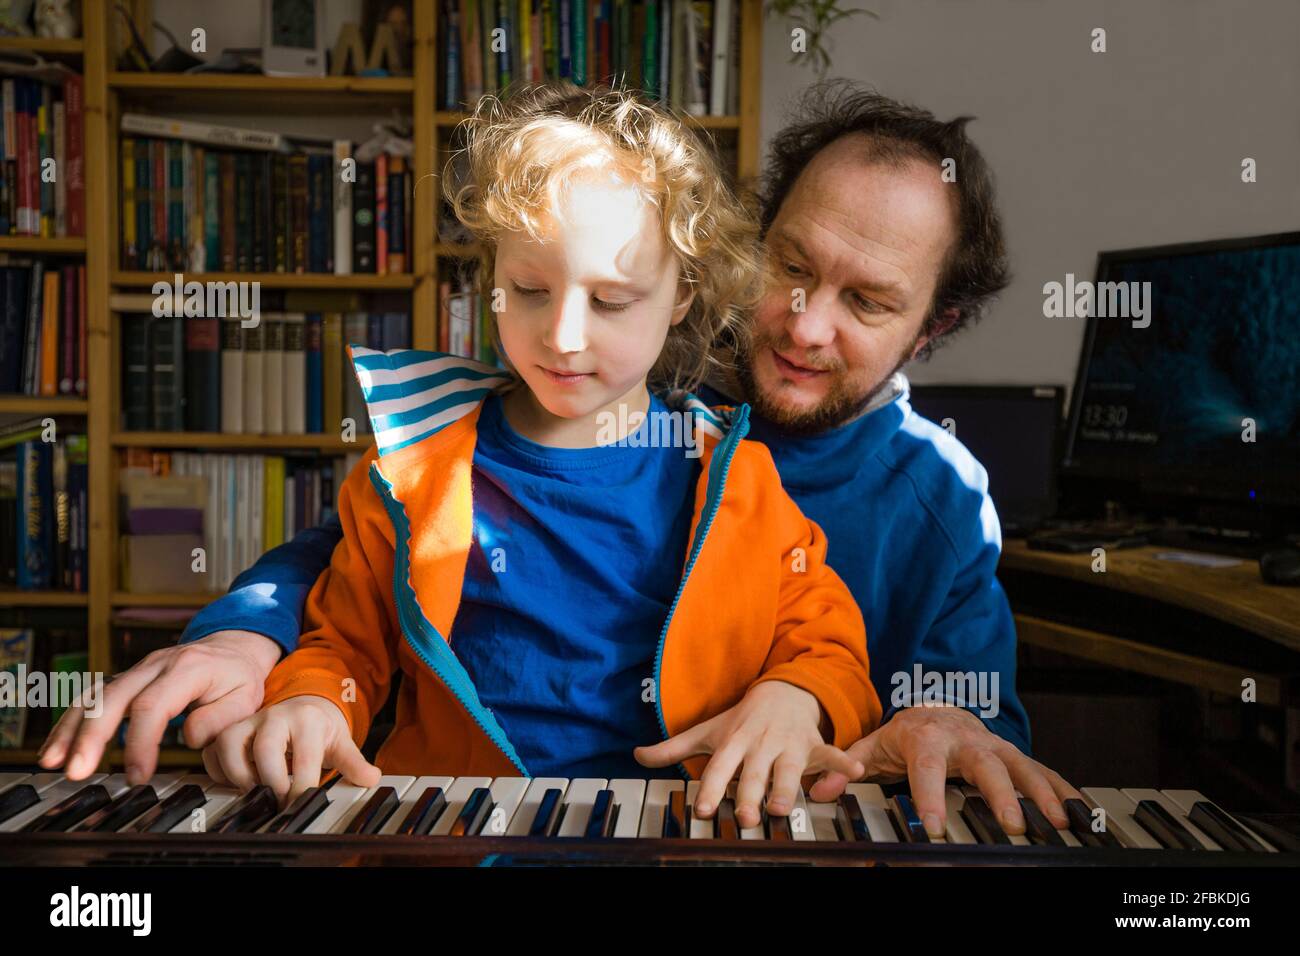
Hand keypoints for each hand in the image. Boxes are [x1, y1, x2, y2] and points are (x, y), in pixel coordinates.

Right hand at [38, 630, 281, 783]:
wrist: (232, 649)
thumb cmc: (238, 677)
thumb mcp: (246, 697)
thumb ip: (221, 718)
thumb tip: (188, 736)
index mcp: (187, 668)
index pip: (153, 705)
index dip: (140, 742)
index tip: (138, 775)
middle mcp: (155, 665)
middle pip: (113, 697)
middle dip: (90, 736)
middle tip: (77, 771)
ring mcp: (136, 670)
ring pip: (95, 695)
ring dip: (70, 729)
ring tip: (52, 761)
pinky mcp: (126, 680)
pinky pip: (91, 698)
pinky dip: (70, 722)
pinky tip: (56, 747)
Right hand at [204, 695, 380, 806]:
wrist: (303, 706)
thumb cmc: (319, 729)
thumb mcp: (341, 743)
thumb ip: (353, 763)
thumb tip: (371, 779)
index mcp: (307, 720)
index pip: (304, 755)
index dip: (301, 784)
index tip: (302, 803)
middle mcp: (275, 716)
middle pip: (265, 747)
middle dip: (270, 780)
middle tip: (277, 802)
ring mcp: (250, 722)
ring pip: (230, 743)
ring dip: (239, 774)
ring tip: (255, 793)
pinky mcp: (230, 730)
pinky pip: (212, 750)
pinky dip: (217, 770)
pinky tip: (236, 784)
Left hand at [634, 680, 863, 828]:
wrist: (782, 690)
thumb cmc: (740, 720)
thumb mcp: (706, 732)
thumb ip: (672, 748)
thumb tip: (636, 756)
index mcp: (733, 742)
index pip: (719, 767)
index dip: (711, 788)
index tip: (704, 810)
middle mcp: (760, 744)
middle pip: (754, 773)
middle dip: (750, 795)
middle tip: (747, 818)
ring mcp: (789, 744)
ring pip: (789, 769)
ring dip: (788, 787)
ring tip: (785, 807)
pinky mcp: (814, 744)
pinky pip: (831, 752)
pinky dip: (844, 761)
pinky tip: (856, 771)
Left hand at [808, 706, 1079, 837]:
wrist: (937, 708)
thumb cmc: (906, 734)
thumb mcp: (873, 747)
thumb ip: (847, 767)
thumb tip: (818, 790)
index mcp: (927, 737)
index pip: (927, 765)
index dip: (930, 794)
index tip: (935, 825)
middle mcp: (966, 740)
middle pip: (985, 764)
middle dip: (999, 793)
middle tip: (1010, 824)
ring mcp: (994, 746)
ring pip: (1021, 765)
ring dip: (1041, 793)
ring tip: (1056, 822)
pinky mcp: (1014, 755)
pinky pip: (1042, 770)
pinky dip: (1062, 789)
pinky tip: (1078, 811)